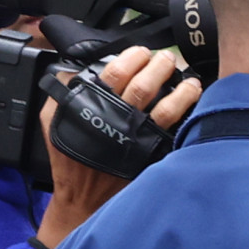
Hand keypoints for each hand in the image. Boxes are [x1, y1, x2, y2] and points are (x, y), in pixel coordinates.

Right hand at [33, 47, 198, 248]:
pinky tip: (194, 108)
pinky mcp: (150, 156)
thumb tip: (74, 71)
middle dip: (158, 67)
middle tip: (167, 58)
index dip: (131, 58)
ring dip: (181, 92)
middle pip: (143, 87)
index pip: (116, 74)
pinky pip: (173, 134)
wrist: (82, 197)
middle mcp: (118, 122)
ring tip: (191, 80)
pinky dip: (186, 119)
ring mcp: (137, 140)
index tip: (142, 52)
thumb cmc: (69, 157)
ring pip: (165, 110)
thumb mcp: (54, 119)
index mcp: (93, 108)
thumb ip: (62, 91)